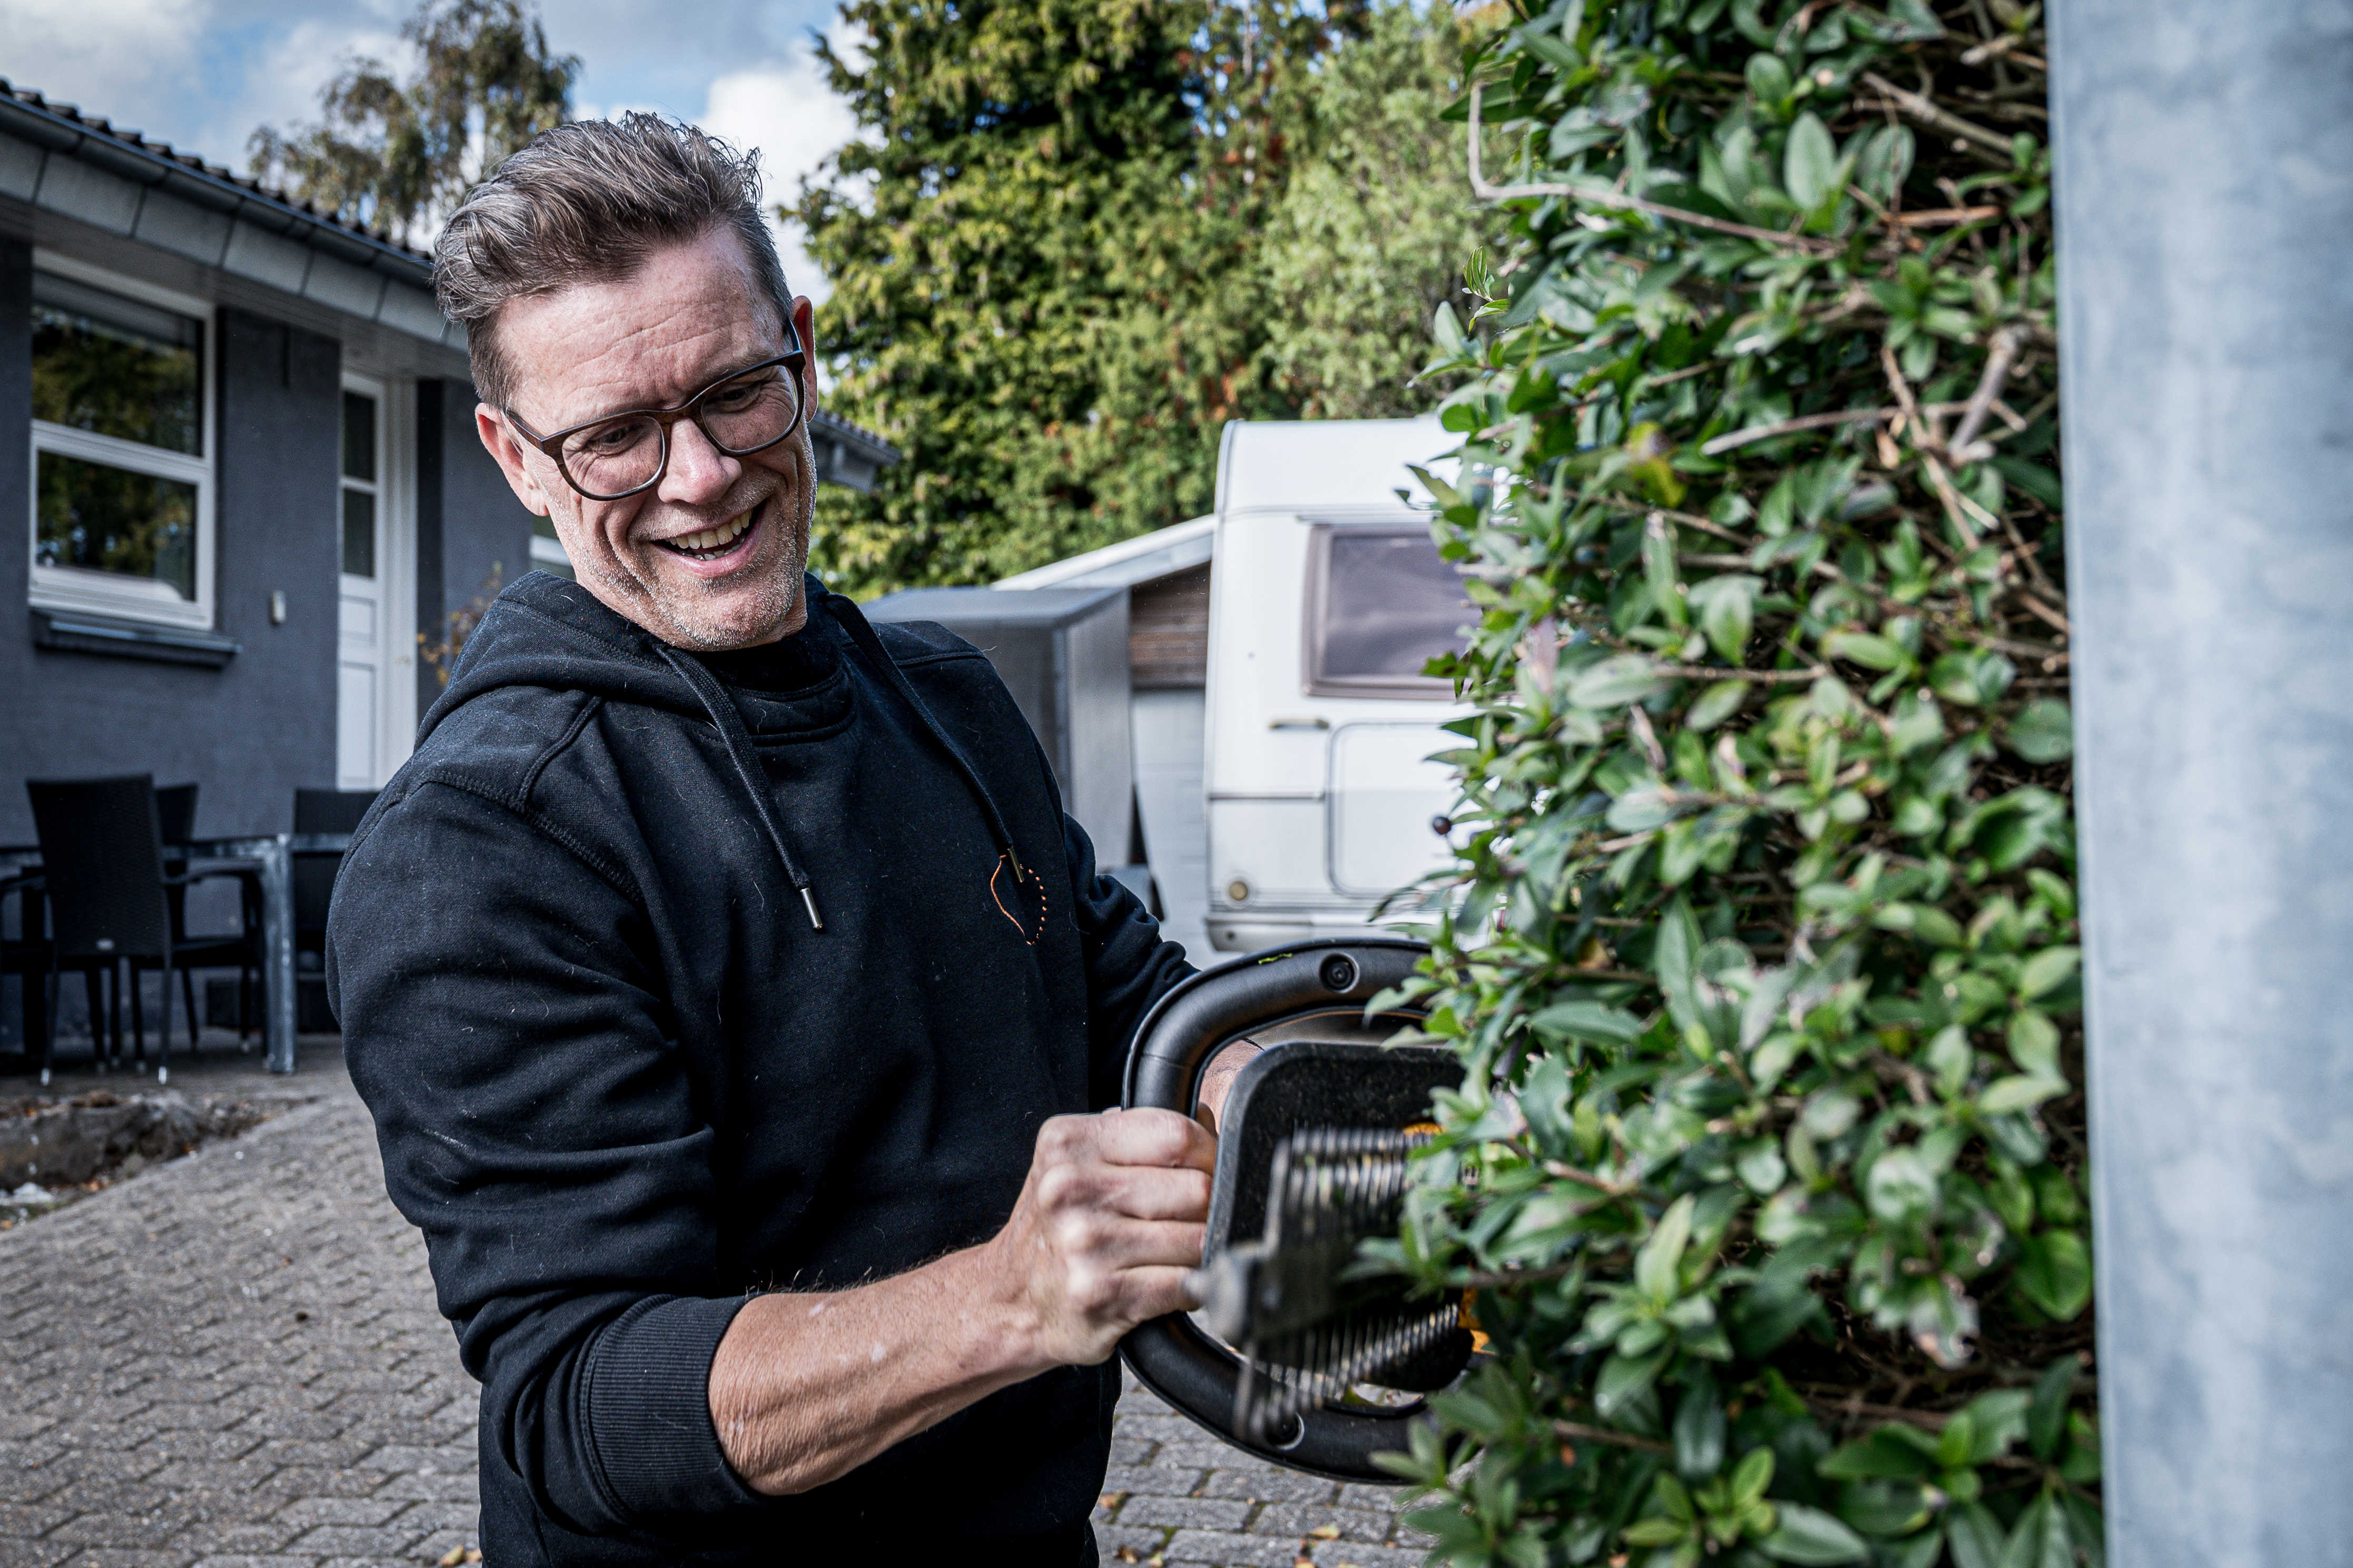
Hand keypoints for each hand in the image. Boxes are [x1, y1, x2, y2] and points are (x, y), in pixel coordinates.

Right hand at [986, 1107, 1216, 1367]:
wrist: (1010, 1301)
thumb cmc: (1056, 1228)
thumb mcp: (1078, 1164)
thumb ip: (1140, 1136)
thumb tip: (1211, 1123)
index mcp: (1068, 1143)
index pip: (1176, 1134)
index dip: (1209, 1154)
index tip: (1209, 1171)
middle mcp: (1070, 1188)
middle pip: (1195, 1188)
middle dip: (1209, 1208)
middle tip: (1193, 1221)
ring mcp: (1084, 1242)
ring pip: (1197, 1238)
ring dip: (1202, 1251)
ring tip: (1177, 1254)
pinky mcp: (1099, 1292)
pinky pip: (1185, 1284)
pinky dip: (1192, 1287)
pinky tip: (1168, 1284)